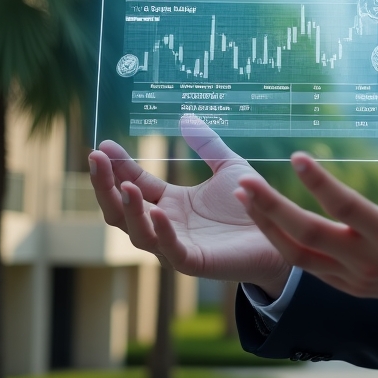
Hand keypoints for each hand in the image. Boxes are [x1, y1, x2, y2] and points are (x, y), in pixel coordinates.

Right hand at [88, 114, 291, 296]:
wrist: (281, 232)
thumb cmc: (251, 203)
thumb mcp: (228, 167)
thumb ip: (207, 144)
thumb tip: (185, 117)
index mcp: (170, 203)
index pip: (134, 183)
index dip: (117, 166)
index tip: (103, 145)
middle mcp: (166, 225)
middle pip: (122, 210)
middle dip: (105, 186)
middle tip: (96, 159)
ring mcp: (177, 245)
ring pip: (138, 232)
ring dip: (129, 209)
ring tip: (125, 185)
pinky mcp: (195, 261)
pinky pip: (170, 249)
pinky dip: (160, 232)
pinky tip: (157, 212)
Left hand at [235, 102, 377, 309]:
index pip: (345, 206)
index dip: (318, 181)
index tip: (295, 157)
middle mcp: (369, 261)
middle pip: (307, 236)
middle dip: (271, 209)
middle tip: (244, 183)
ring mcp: (358, 279)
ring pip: (300, 257)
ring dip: (269, 228)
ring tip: (247, 200)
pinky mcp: (355, 288)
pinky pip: (312, 270)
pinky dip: (288, 248)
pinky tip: (273, 225)